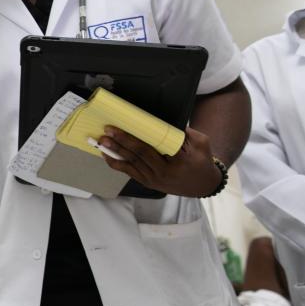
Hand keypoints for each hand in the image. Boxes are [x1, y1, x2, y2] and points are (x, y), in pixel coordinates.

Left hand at [97, 126, 221, 196]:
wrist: (202, 185)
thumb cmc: (201, 160)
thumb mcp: (200, 143)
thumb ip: (183, 132)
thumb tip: (160, 120)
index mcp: (179, 160)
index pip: (156, 145)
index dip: (140, 136)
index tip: (128, 124)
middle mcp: (164, 171)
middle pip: (140, 154)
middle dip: (123, 141)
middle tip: (109, 129)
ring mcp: (154, 179)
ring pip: (132, 163)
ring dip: (115, 151)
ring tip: (102, 140)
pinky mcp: (148, 182)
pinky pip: (129, 172)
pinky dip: (116, 163)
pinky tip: (106, 154)